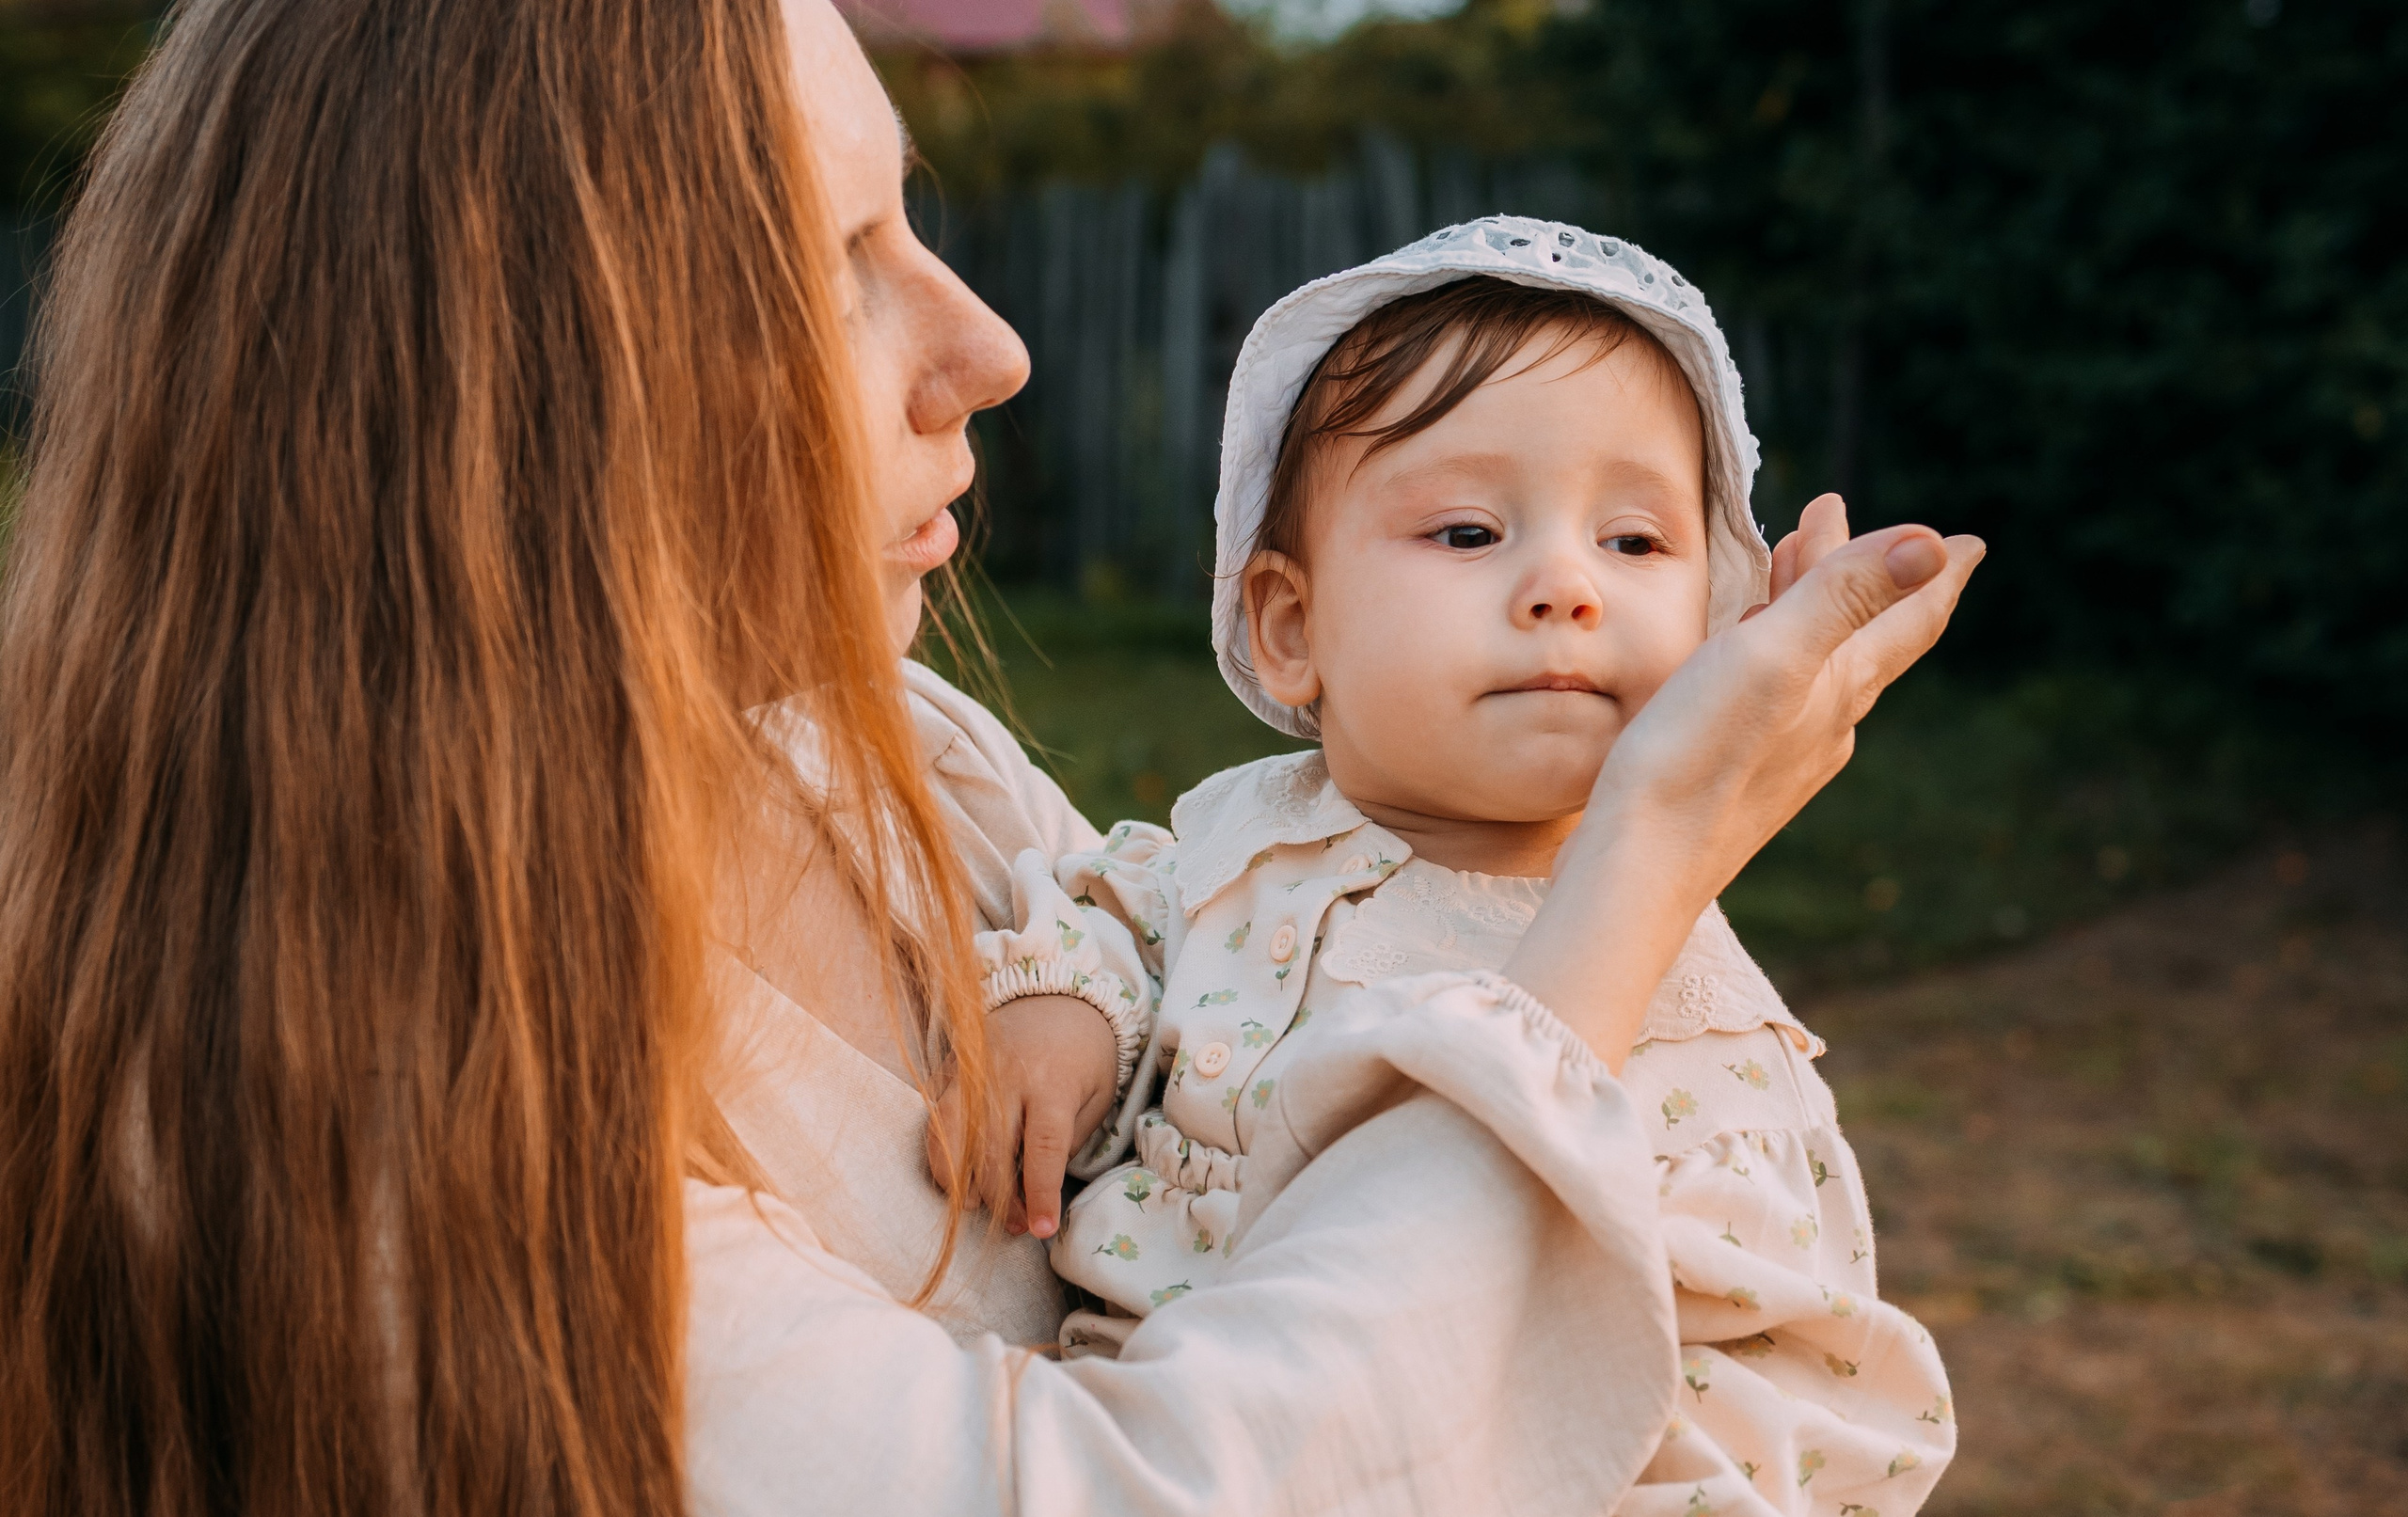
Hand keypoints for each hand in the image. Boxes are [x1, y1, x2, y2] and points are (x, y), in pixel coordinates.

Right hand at [925, 994, 1118, 1238]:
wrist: (1056, 996)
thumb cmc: (1085, 1055)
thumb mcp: (1098, 1095)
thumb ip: (1069, 1140)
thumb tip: (1035, 1191)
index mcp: (1053, 1083)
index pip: (1044, 1149)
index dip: (1040, 1194)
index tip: (1040, 1231)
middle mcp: (1008, 1076)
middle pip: (994, 1149)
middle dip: (1001, 1199)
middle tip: (1014, 1226)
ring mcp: (973, 1071)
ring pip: (952, 1134)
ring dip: (959, 1180)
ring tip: (976, 1206)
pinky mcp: (951, 1068)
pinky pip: (934, 1117)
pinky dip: (939, 1153)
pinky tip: (953, 1177)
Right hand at [1510, 495, 1982, 1066]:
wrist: (1639, 868)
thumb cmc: (1695, 758)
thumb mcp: (1773, 656)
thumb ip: (1846, 595)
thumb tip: (1937, 542)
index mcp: (1840, 688)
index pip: (1909, 619)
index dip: (1937, 573)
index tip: (1969, 542)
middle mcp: (1826, 724)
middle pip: (1861, 633)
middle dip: (1861, 572)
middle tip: (1854, 523)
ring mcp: (1786, 755)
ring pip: (1816, 661)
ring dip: (1812, 604)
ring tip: (1796, 559)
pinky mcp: (1743, 775)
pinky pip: (1777, 692)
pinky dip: (1773, 646)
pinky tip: (1746, 652)